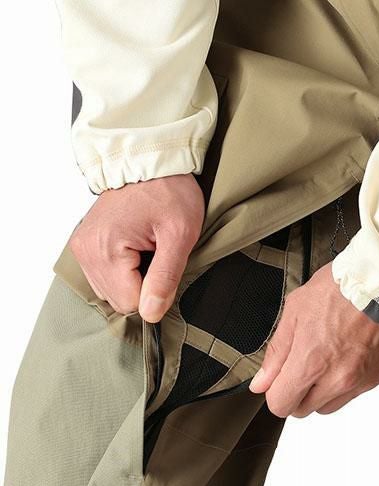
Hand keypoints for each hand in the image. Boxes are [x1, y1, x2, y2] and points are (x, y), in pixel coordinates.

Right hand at [69, 174, 204, 321]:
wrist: (151, 162)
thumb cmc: (169, 191)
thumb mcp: (179, 234)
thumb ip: (165, 277)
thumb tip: (151, 314)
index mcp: (105, 250)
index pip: (130, 304)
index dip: (156, 292)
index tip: (165, 263)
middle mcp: (85, 251)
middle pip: (119, 300)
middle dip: (144, 284)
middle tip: (158, 252)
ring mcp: (82, 248)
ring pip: (112, 291)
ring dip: (135, 278)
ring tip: (147, 248)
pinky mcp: (85, 245)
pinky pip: (106, 277)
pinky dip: (124, 270)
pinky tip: (137, 248)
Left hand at [249, 263, 378, 416]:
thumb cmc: (342, 287)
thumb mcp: (296, 311)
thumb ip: (277, 352)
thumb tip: (262, 382)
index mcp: (312, 363)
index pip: (281, 405)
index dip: (275, 390)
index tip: (280, 376)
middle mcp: (338, 380)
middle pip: (305, 409)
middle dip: (298, 391)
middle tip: (304, 361)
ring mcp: (363, 381)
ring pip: (331, 405)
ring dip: (323, 389)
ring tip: (330, 354)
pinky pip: (357, 391)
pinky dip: (350, 379)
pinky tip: (351, 350)